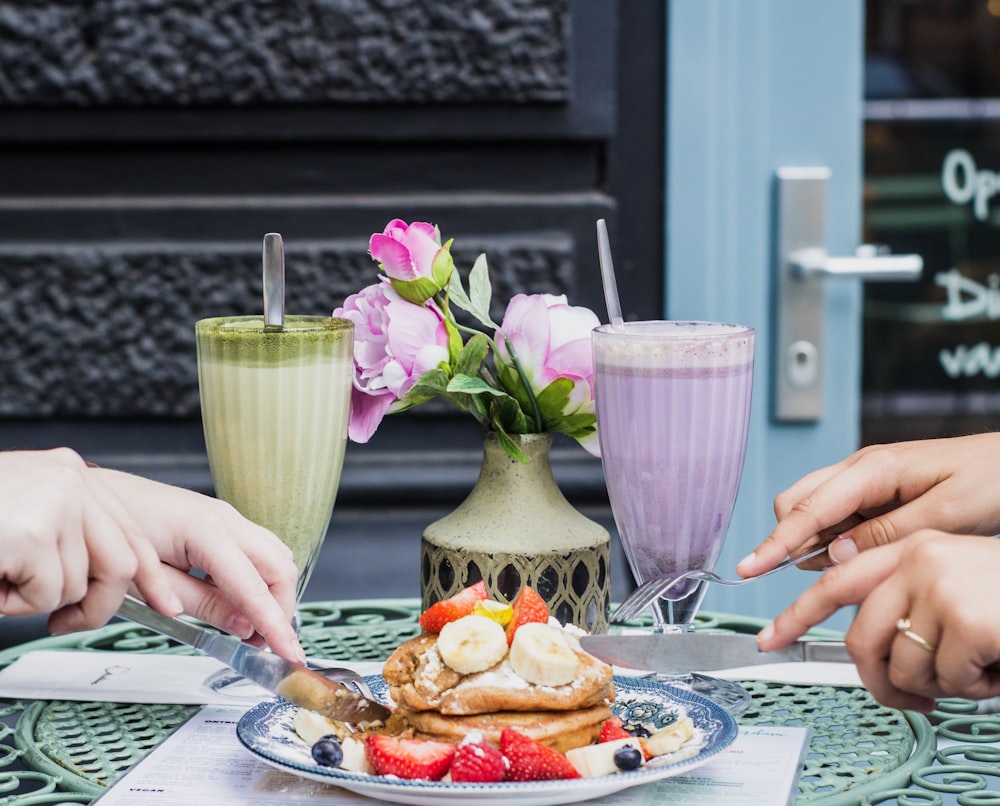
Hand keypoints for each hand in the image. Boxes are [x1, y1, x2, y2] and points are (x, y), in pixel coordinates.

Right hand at [0, 448, 176, 630]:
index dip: (150, 573)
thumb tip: (109, 578)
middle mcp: (70, 479)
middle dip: (102, 604)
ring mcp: (55, 502)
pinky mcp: (33, 532)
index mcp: (69, 474)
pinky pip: (47, 595)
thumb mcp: (23, 516)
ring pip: (78, 584)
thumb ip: (66, 533)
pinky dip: (13, 603)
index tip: (167, 605)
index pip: (129, 528)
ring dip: (35, 599)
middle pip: (121, 560)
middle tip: (68, 621)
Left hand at [92, 467, 303, 661]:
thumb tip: (242, 626)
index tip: (290, 654)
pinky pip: (258, 551)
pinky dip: (260, 580)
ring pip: (276, 557)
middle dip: (280, 609)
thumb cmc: (108, 535)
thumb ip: (200, 603)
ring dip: (273, 594)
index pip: (255, 586)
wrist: (89, 495)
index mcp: (206, 531)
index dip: (276, 624)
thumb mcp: (147, 582)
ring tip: (250, 629)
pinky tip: (238, 602)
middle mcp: (226, 518)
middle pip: (280, 567)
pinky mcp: (221, 522)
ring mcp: (227, 516)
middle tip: (263, 646)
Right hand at [738, 433, 999, 576]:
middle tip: (801, 576)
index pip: (808, 509)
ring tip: (843, 571)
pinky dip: (836, 541)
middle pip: (797, 504)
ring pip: (814, 513)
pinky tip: (856, 557)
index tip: (749, 567)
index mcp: (874, 469)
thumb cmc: (995, 480)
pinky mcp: (877, 493)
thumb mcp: (945, 514)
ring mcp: (867, 480)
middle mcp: (862, 470)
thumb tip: (833, 555)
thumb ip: (884, 534)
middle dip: (789, 540)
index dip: (775, 542)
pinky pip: (839, 518)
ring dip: (815, 544)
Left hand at [757, 531, 999, 710]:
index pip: (834, 583)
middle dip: (880, 682)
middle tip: (911, 699)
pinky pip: (948, 681)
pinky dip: (977, 688)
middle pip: (860, 640)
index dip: (796, 615)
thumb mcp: (953, 587)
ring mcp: (941, 584)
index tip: (769, 639)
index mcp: (909, 550)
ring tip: (979, 663)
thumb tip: (870, 652)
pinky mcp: (968, 617)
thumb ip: (905, 603)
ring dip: (943, 685)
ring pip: (904, 666)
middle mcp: (917, 558)